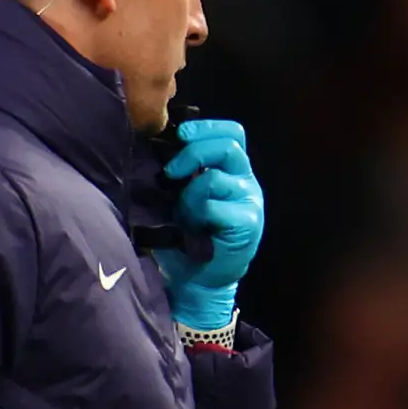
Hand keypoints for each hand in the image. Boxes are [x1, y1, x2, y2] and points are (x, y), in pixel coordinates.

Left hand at [156, 118, 262, 331]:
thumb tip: (157, 145)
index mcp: (232, 171)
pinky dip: (195, 214)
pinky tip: (190, 230)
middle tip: (170, 172)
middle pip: (228, 147)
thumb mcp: (181, 198)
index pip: (232, 134)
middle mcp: (246, 182)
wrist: (198, 280)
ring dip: (189, 193)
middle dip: (193, 153)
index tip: (180, 133)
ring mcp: (250, 201)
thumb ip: (183, 173)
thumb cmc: (185, 238)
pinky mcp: (248, 223)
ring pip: (215, 178)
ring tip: (182, 213)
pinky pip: (214, 206)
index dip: (207, 128)